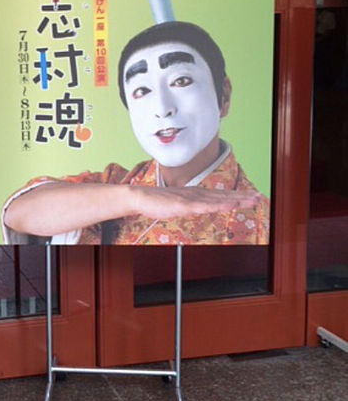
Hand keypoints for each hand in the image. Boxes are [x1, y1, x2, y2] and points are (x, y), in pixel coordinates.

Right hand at [133, 185, 263, 220]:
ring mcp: (192, 198)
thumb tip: (203, 207)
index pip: (222, 195)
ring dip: (235, 200)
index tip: (253, 196)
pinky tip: (229, 205)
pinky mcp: (184, 205)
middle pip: (224, 195)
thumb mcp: (181, 204)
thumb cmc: (158, 202)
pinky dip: (218, 205)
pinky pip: (204, 206)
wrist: (141, 198)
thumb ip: (194, 205)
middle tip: (260, 197)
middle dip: (243, 197)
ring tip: (250, 200)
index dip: (239, 196)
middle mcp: (198, 194)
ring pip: (218, 199)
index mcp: (198, 194)